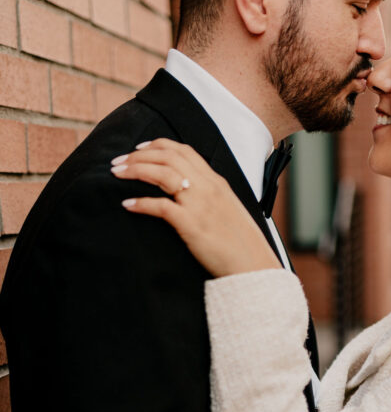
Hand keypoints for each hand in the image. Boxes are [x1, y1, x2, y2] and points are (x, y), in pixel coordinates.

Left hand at [111, 138, 280, 276]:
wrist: (253, 265)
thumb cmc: (240, 243)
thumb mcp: (227, 209)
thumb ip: (208, 196)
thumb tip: (186, 192)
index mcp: (216, 182)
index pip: (183, 151)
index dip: (157, 146)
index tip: (138, 149)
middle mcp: (207, 187)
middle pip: (168, 157)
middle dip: (138, 156)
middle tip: (118, 162)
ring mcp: (199, 205)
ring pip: (161, 174)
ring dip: (135, 170)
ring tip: (116, 174)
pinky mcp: (191, 225)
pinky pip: (160, 206)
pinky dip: (140, 202)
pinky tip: (127, 204)